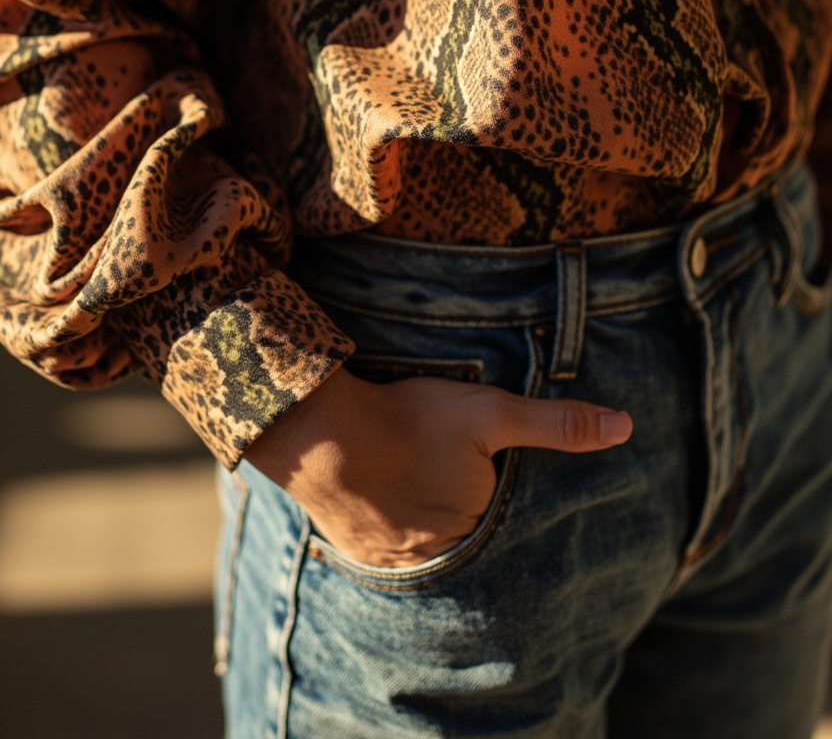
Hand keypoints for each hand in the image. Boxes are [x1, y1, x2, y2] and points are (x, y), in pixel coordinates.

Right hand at [244, 367, 631, 567]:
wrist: (321, 433)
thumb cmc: (411, 420)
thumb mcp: (492, 412)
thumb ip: (558, 423)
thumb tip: (627, 428)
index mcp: (476, 529)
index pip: (502, 516)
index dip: (493, 486)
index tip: (475, 465)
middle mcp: (438, 558)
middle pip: (464, 534)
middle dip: (459, 511)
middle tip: (440, 472)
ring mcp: (393, 561)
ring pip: (424, 544)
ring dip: (422, 521)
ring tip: (413, 484)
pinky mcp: (357, 552)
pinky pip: (385, 548)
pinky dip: (388, 527)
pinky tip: (381, 499)